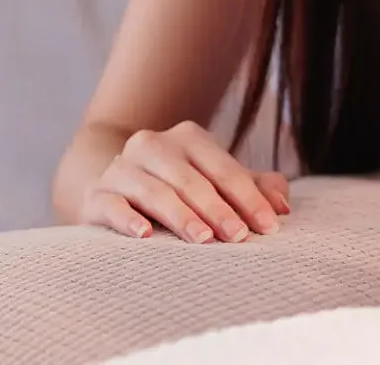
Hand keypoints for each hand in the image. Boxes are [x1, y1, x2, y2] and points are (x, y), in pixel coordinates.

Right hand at [80, 120, 290, 243]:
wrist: (116, 191)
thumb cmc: (180, 192)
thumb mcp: (218, 187)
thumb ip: (254, 190)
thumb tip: (283, 206)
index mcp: (187, 138)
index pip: (222, 167)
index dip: (248, 197)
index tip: (269, 227)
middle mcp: (152, 145)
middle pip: (189, 177)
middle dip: (216, 208)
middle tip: (238, 237)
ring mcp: (121, 168)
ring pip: (152, 189)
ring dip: (180, 215)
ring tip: (202, 240)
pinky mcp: (96, 195)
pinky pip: (111, 204)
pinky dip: (126, 218)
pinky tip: (145, 236)